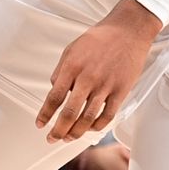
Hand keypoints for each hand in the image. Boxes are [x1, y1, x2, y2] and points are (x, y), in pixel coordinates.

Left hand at [36, 0, 158, 142]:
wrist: (128, 31)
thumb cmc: (100, 38)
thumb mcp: (71, 49)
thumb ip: (61, 71)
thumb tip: (54, 89)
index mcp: (72, 67)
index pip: (54, 97)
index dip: (45, 114)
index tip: (40, 124)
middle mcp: (87, 78)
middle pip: (70, 113)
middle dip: (58, 130)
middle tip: (52, 138)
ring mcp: (105, 86)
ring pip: (88, 118)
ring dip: (76, 132)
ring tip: (69, 137)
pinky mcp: (121, 91)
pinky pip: (108, 115)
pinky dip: (98, 126)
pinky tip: (91, 129)